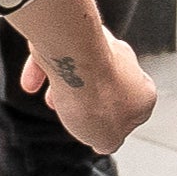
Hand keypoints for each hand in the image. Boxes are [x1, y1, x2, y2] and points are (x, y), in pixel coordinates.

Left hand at [18, 30, 155, 157]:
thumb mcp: (105, 140)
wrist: (73, 60)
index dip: (113, 125)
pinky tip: (32, 84)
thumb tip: (104, 143)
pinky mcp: (76, 32)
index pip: (134, 113)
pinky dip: (45, 69)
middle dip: (87, 103)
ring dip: (65, 87)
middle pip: (108, 88)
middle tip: (73, 115)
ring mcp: (103, 45)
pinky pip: (60, 54)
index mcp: (144, 93)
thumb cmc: (94, 97)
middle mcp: (128, 64)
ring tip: (51, 100)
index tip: (96, 133)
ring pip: (83, 70)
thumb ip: (107, 142)